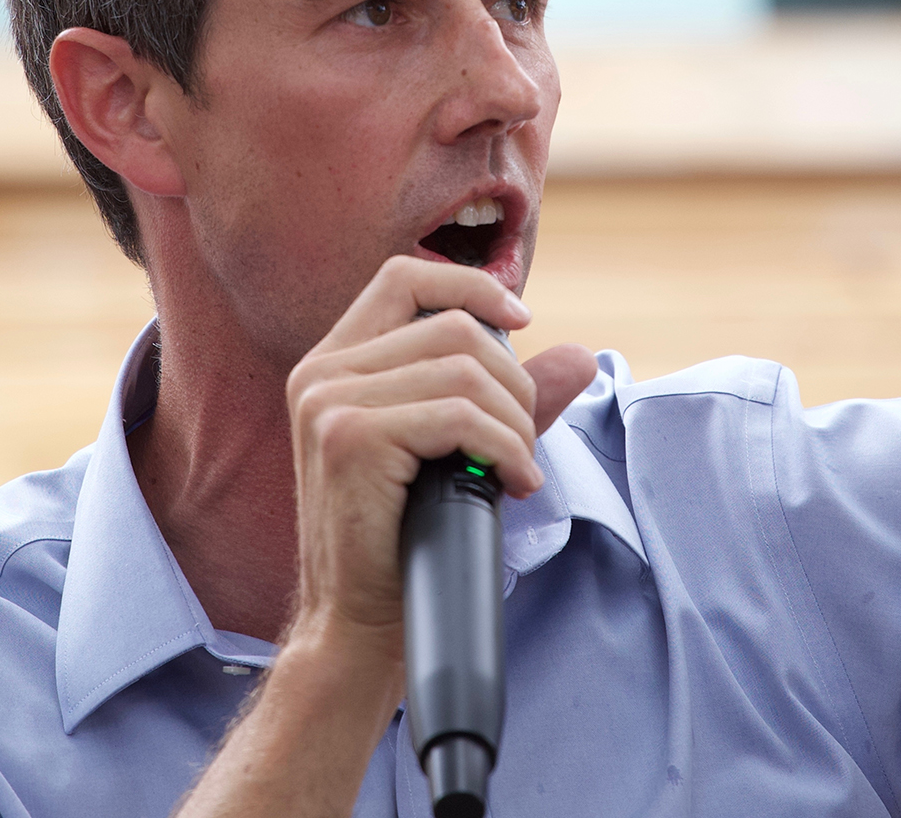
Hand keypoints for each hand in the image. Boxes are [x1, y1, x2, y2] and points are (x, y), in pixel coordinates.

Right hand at [284, 256, 596, 645]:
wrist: (358, 623)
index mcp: (333, 364)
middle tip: (521, 441)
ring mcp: (328, 402)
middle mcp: (320, 372)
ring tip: (516, 465)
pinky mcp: (350, 438)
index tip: (521, 323)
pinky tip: (513, 481)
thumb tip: (580, 356)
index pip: (403, 278)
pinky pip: (460, 416)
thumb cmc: (406, 539)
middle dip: (511, 382)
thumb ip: (508, 397)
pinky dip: (506, 447)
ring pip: (464, 371)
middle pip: (452, 327)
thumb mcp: (457, 450)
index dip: (469, 285)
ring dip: (515, 422)